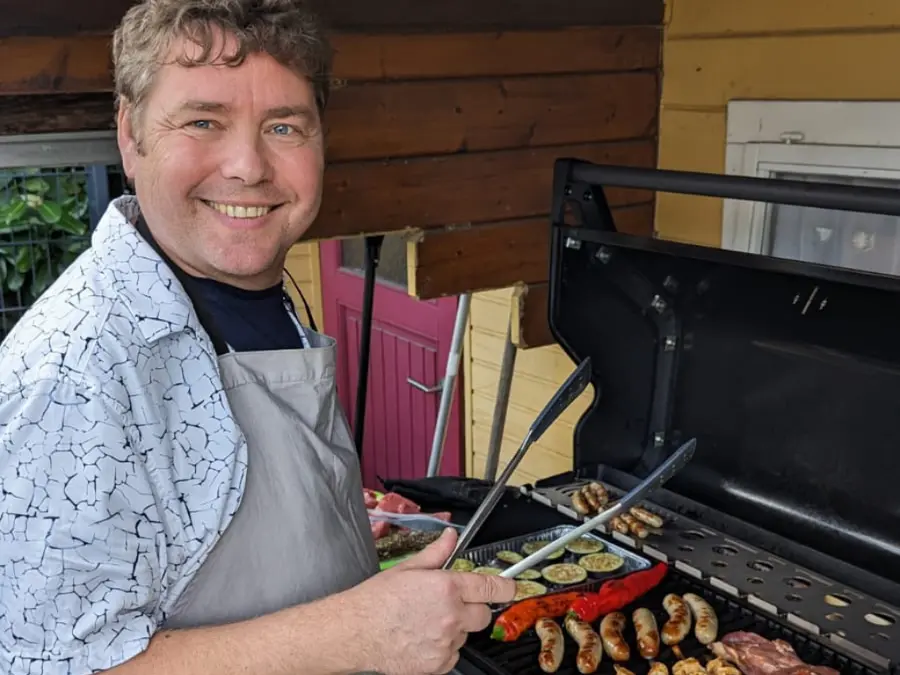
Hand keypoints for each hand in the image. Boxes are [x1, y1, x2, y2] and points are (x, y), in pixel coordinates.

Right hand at [345, 527, 515, 674]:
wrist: (355, 632)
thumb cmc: (376, 600)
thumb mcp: (407, 569)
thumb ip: (437, 554)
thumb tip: (451, 538)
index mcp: (446, 588)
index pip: (490, 588)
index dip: (505, 587)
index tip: (510, 587)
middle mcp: (451, 616)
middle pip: (483, 615)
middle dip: (473, 609)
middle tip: (450, 605)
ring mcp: (446, 642)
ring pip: (466, 635)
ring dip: (455, 629)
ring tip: (425, 622)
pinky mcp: (438, 664)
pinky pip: (453, 654)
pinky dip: (443, 648)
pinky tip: (422, 638)